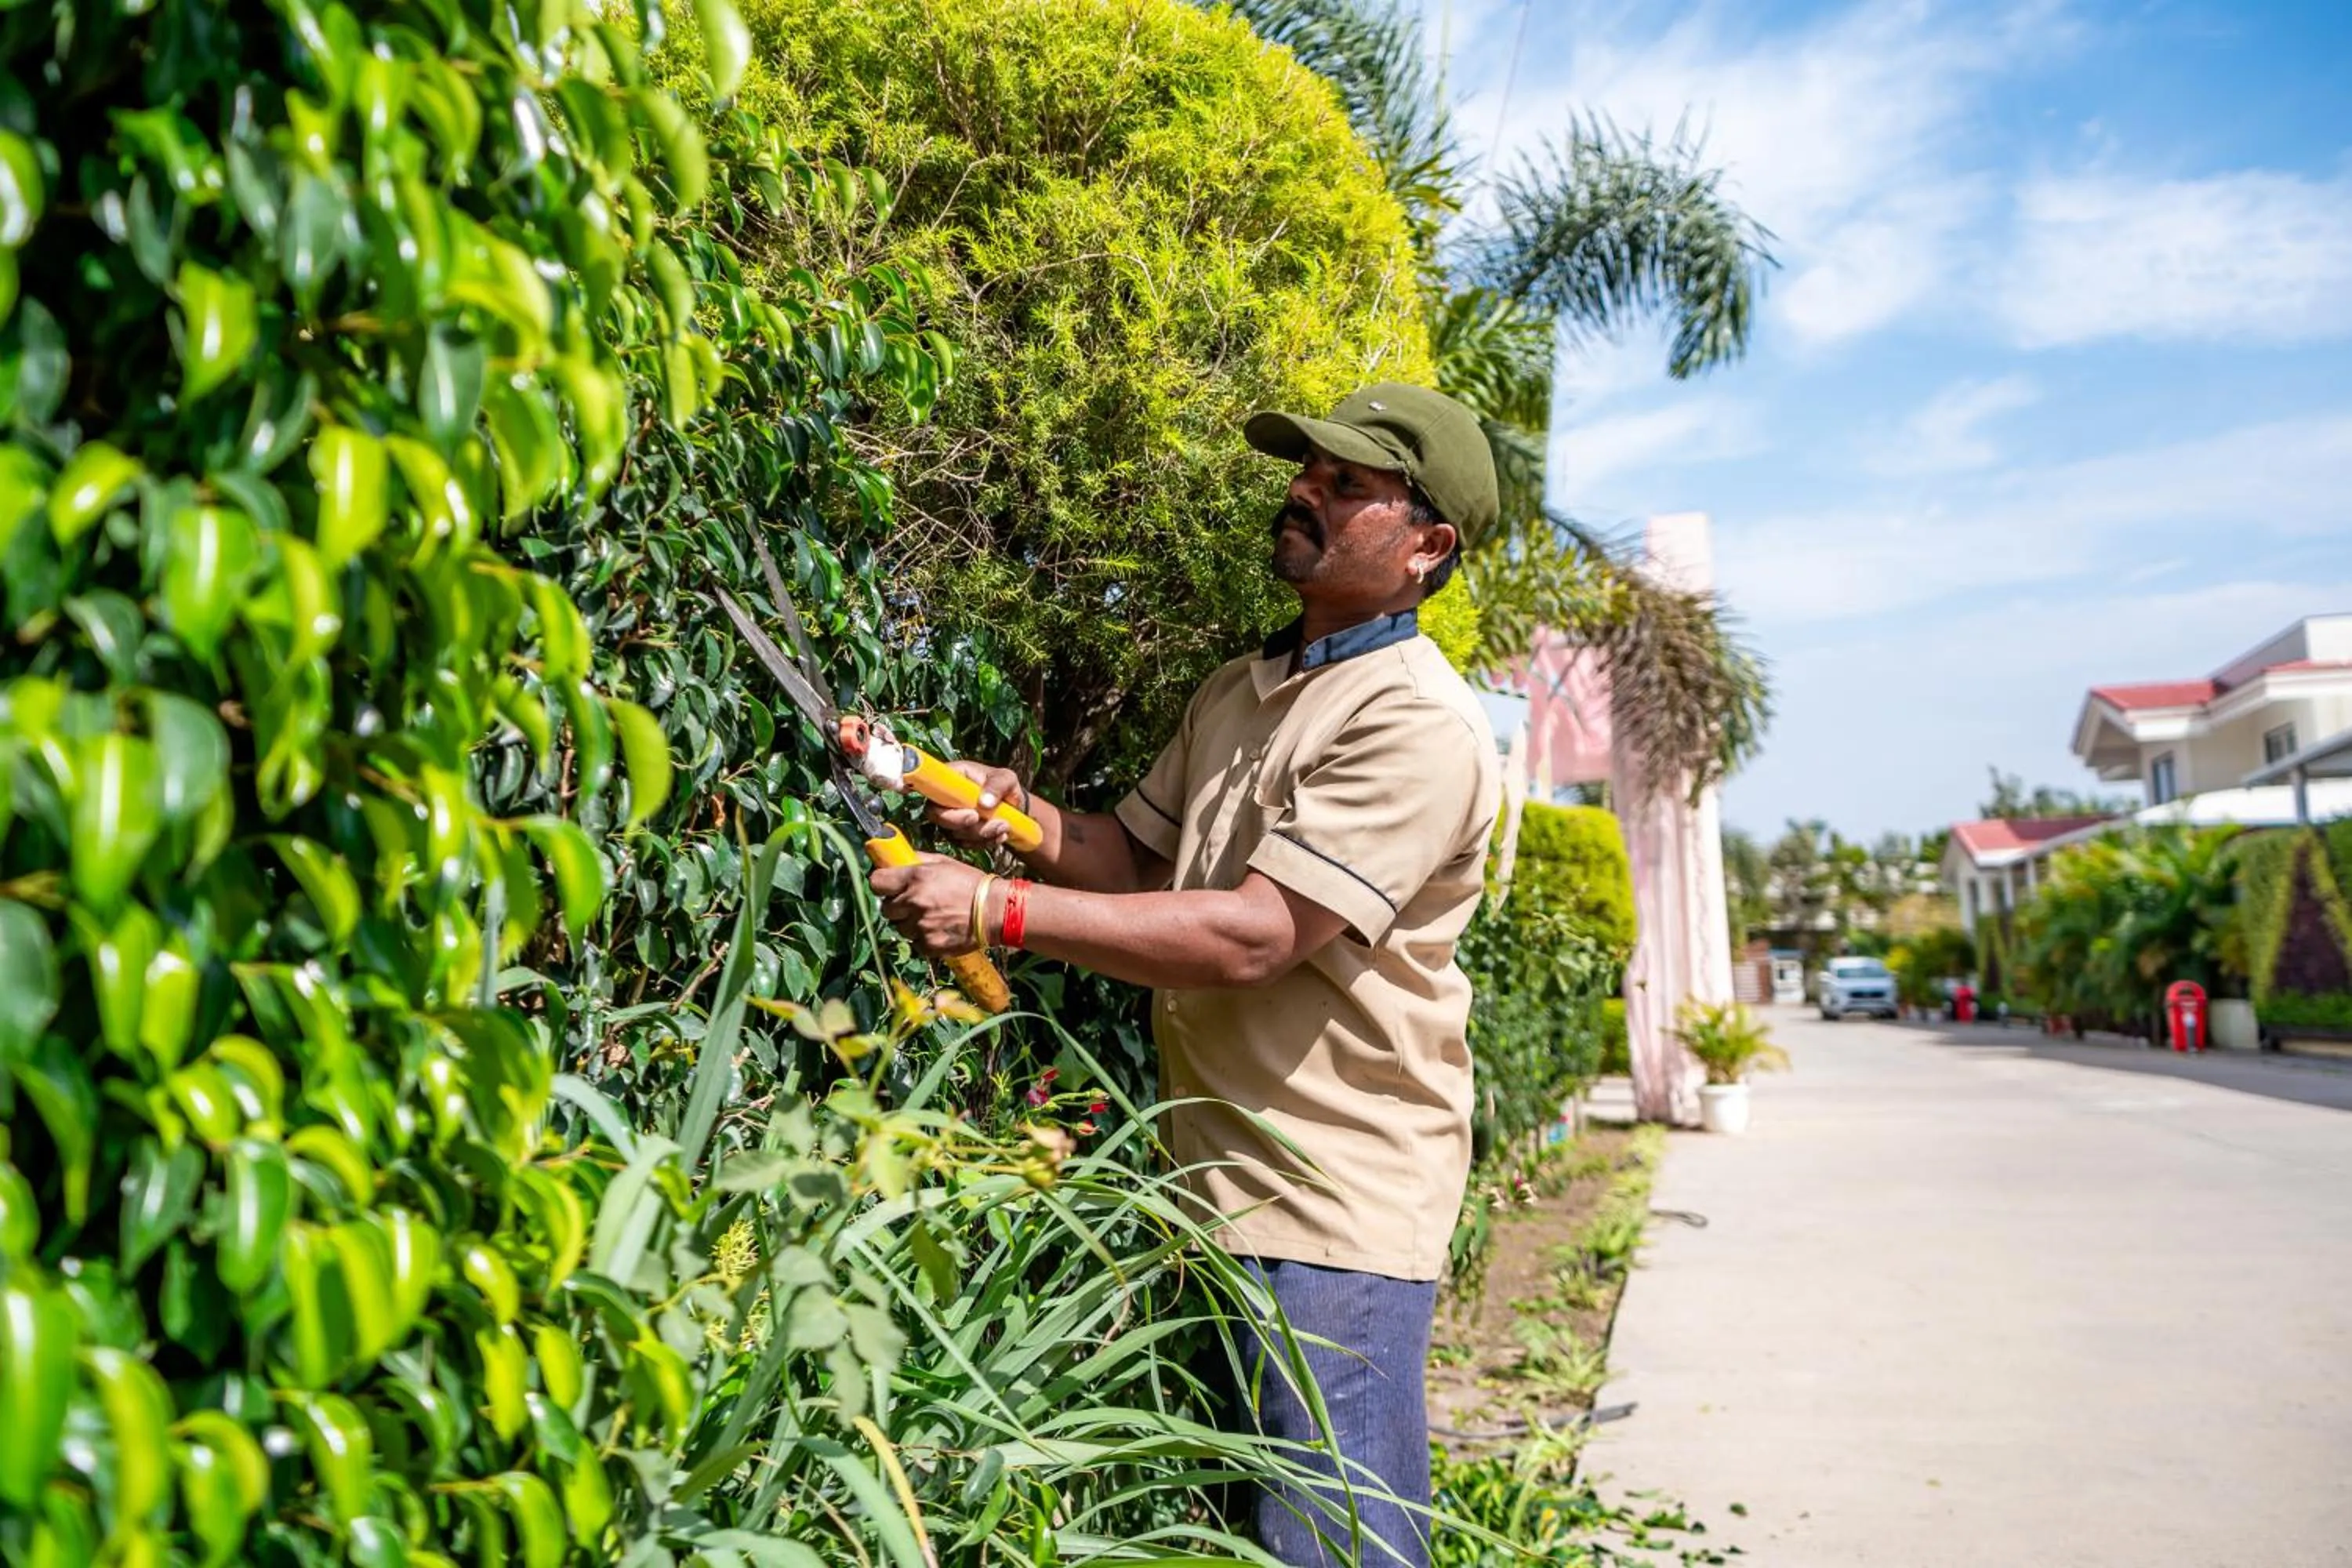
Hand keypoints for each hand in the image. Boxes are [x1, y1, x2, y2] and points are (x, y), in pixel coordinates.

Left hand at [870, 854, 989, 958]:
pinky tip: (939, 930)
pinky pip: (915, 943)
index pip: (876, 882)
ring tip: (931, 918)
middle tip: (914, 904)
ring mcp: (920, 925)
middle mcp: (914, 901)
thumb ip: (919, 860)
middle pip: (886, 909)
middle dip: (898, 907)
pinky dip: (923, 939)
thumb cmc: (972, 884)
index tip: (888, 886)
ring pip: (900, 928)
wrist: (996, 911)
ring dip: (910, 924)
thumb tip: (900, 858)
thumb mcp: (945, 863)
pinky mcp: (929, 945)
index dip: (882, 884)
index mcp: (915, 877)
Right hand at [926, 758, 1028, 848]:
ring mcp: (948, 817)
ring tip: (1005, 825)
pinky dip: (984, 842)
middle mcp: (944, 797)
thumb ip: (997, 786)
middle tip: (997, 823)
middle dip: (968, 826)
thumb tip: (984, 802)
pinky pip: (965, 843)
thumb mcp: (1007, 779)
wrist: (1013, 805)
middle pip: (939, 817)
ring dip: (982, 834)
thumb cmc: (1005, 785)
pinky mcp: (956, 833)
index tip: (974, 815)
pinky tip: (1000, 834)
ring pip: (955, 833)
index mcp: (952, 777)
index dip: (944, 806)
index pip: (932, 791)